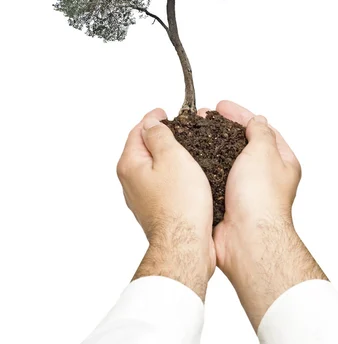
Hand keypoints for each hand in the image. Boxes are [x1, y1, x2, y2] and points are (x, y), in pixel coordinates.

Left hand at [116, 107, 215, 299]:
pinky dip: (173, 174)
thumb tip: (151, 123)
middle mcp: (131, 182)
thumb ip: (159, 135)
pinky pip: (162, 184)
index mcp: (130, 164)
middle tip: (178, 128)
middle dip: (160, 136)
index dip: (153, 119)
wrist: (185, 244)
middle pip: (143, 149)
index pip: (138, 131)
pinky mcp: (156, 209)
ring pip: (154, 167)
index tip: (164, 112)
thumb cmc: (180, 204)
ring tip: (186, 149)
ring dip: (168, 156)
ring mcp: (143, 197)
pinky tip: (188, 176)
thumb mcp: (172, 156)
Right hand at [211, 100, 327, 330]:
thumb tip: (257, 121)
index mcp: (281, 162)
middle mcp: (264, 176)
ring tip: (192, 133)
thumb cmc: (260, 198)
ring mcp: (244, 190)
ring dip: (209, 145)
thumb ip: (259, 132)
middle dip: (221, 128)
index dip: (240, 115)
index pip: (260, 129)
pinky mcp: (226, 201)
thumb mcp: (264, 152)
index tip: (221, 106)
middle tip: (202, 117)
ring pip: (224, 160)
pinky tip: (190, 159)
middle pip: (241, 143)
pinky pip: (213, 178)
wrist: (247, 238)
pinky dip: (202, 167)